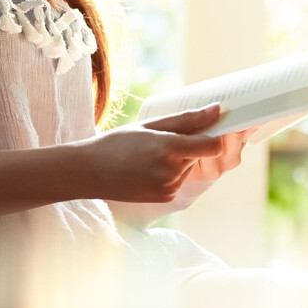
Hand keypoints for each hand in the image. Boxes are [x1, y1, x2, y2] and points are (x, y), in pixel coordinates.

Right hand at [83, 104, 225, 202]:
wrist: (90, 173)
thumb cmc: (118, 143)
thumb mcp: (150, 125)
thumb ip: (187, 119)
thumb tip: (217, 109)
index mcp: (168, 149)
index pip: (212, 145)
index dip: (214, 135)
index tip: (209, 126)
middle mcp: (172, 171)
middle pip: (200, 153)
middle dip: (189, 144)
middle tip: (164, 139)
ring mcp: (170, 188)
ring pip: (190, 166)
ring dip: (180, 159)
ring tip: (151, 155)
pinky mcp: (167, 198)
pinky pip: (180, 179)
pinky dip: (172, 172)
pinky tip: (149, 169)